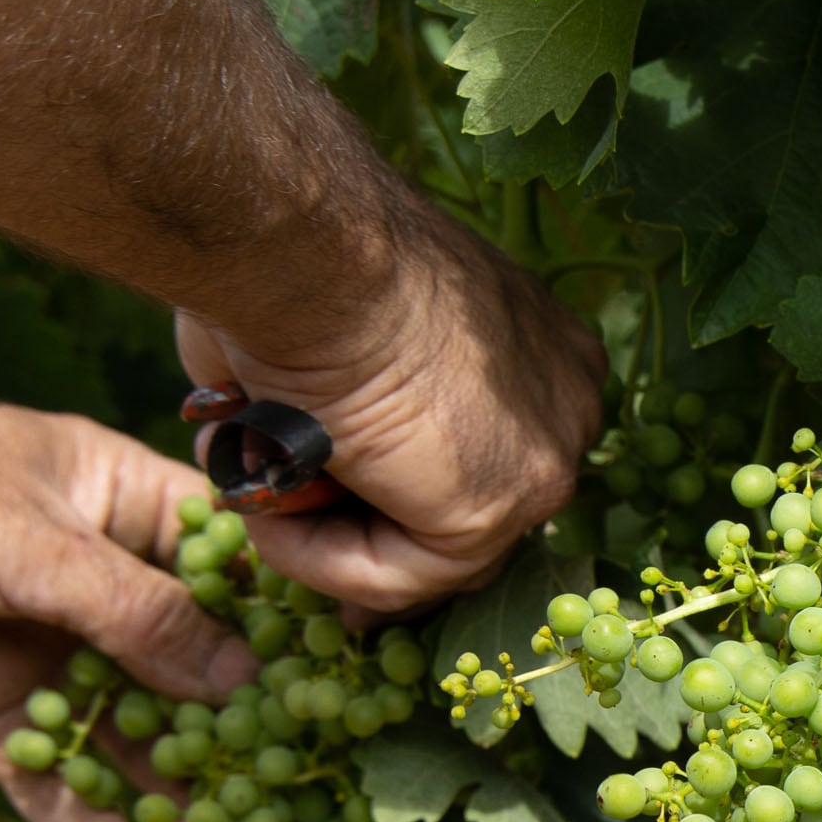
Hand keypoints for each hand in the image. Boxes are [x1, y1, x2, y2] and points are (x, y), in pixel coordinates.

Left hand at [0, 382, 255, 821]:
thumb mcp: (30, 544)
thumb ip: (137, 618)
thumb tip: (242, 682)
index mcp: (114, 500)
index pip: (223, 566)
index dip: (275, 628)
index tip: (333, 695)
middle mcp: (86, 573)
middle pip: (180, 660)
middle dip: (224, 728)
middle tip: (277, 799)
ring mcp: (34, 642)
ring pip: (118, 723)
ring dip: (155, 784)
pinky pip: (44, 766)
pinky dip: (75, 814)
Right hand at [175, 206, 604, 612]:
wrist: (303, 247)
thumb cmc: (302, 264)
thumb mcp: (348, 335)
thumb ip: (349, 406)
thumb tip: (281, 462)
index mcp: (543, 351)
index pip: (489, 456)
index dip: (405, 501)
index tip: (336, 520)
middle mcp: (568, 403)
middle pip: (472, 515)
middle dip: (380, 545)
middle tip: (296, 551)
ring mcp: (545, 459)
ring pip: (429, 553)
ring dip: (327, 543)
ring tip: (253, 497)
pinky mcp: (498, 507)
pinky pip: (402, 574)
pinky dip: (324, 559)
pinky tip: (271, 512)